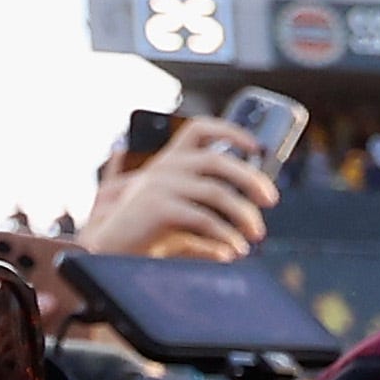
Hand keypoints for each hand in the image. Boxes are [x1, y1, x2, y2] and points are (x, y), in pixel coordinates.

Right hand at [78, 118, 277, 263]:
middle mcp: (163, 167)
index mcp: (168, 161)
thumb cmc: (147, 231)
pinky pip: (203, 219)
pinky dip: (225, 236)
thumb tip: (252, 198)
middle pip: (218, 160)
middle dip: (251, 178)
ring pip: (217, 192)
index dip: (230, 131)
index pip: (198, 130)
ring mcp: (158, 186)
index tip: (257, 145)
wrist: (109, 250)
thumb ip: (205, 197)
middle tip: (270, 200)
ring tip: (256, 235)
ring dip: (244, 215)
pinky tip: (234, 250)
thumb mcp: (179, 207)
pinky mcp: (156, 208)